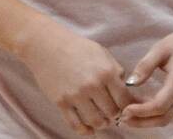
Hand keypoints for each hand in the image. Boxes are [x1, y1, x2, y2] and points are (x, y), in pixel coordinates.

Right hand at [20, 18, 133, 135]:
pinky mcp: (61, 102)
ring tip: (99, 117)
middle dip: (114, 114)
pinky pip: (76, 125)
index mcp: (106, 72)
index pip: (126, 101)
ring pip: (97, 122)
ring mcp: (76, 95)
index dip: (127, 106)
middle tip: (110, 111)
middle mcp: (93, 85)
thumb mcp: (100, 52)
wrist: (44, 43)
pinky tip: (88, 127)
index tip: (122, 106)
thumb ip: (115, 71)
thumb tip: (127, 91)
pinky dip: (85, 130)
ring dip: (101, 123)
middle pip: (113, 113)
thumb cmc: (74, 46)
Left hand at [120, 20, 172, 127]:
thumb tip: (129, 83)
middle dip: (143, 121)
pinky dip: (157, 113)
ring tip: (129, 114)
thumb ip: (145, 66)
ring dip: (149, 119)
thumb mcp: (160, 49)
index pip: (160, 105)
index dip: (141, 111)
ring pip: (169, 118)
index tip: (124, 110)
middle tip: (123, 119)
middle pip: (164, 118)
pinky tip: (142, 106)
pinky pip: (172, 112)